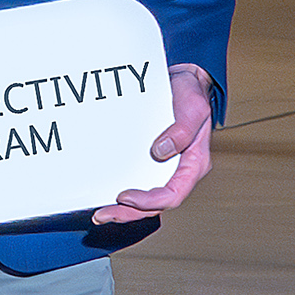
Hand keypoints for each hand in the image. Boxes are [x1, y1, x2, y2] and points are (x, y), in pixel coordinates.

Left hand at [93, 65, 217, 228]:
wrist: (183, 80)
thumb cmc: (191, 94)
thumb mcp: (193, 109)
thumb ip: (182, 131)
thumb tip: (161, 151)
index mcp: (193, 164)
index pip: (172, 194)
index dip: (149, 201)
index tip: (125, 197)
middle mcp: (178, 171)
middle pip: (156, 204)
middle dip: (129, 213)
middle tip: (103, 214)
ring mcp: (164, 167)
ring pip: (146, 199)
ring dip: (124, 209)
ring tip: (100, 214)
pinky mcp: (151, 160)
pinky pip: (138, 183)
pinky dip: (123, 195)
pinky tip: (106, 195)